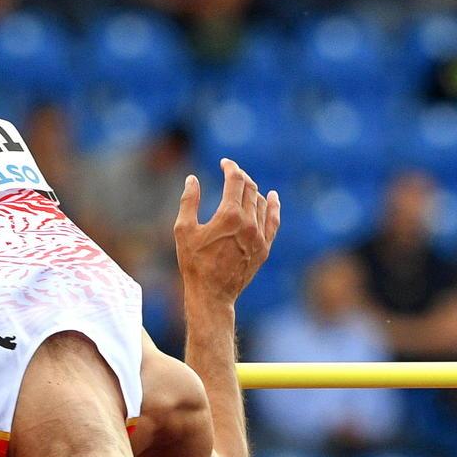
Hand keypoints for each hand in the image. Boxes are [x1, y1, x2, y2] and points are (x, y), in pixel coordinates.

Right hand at [173, 158, 279, 306]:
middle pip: (250, 189)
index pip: (235, 180)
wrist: (212, 294)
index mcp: (229, 215)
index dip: (230, 167)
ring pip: (261, 203)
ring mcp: (259, 235)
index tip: (224, 162)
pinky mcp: (264, 248)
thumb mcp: (183, 230)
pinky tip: (272, 198)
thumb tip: (192, 179)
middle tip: (232, 173)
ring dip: (252, 190)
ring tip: (243, 186)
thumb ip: (189, 201)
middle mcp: (249, 222)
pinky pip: (273, 221)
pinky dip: (273, 206)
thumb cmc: (193, 263)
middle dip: (241, 177)